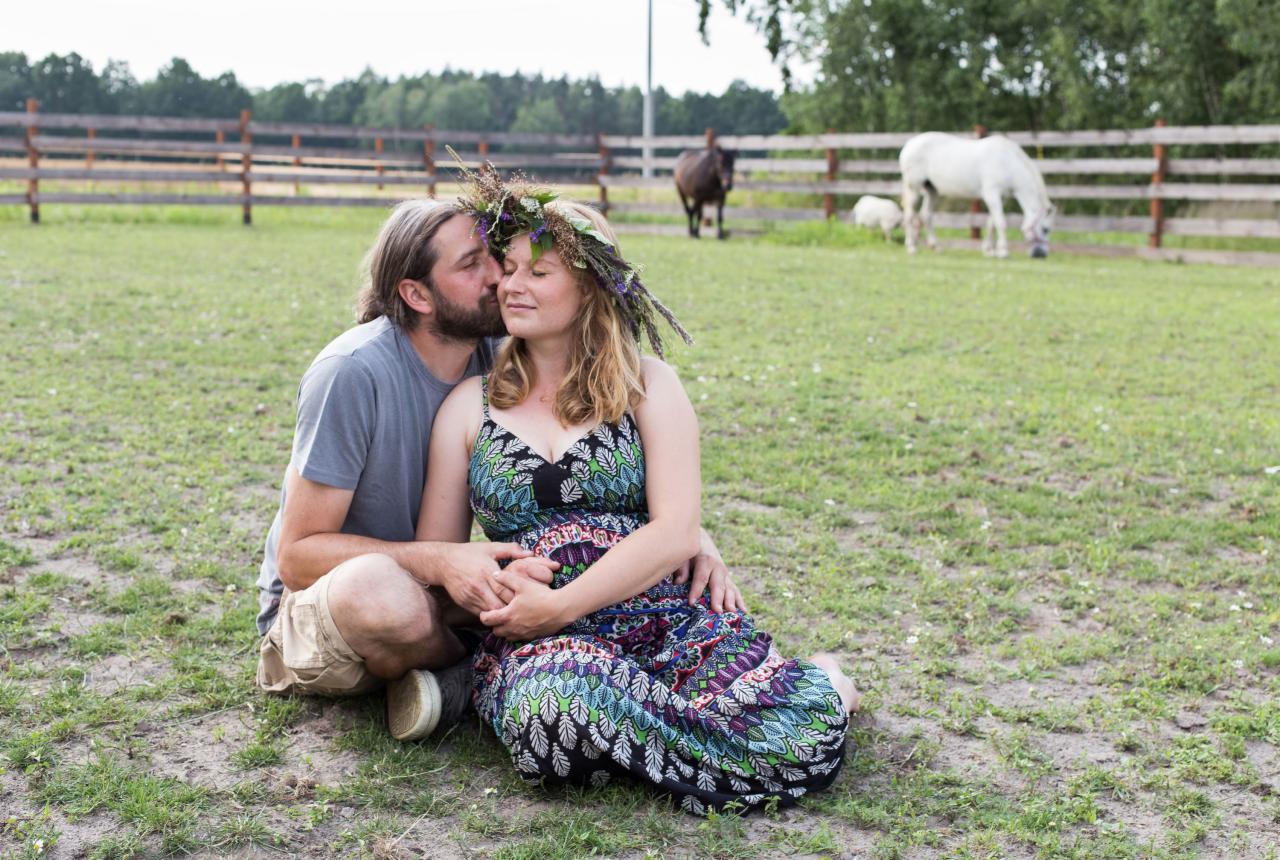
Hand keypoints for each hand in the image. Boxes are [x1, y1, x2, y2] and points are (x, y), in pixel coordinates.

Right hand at [436, 542, 552, 617]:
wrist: (443, 562)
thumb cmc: (469, 553)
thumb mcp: (490, 548)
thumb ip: (511, 550)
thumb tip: (530, 553)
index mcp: (487, 572)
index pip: (505, 589)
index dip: (516, 596)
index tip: (526, 597)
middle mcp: (478, 586)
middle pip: (498, 604)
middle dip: (510, 608)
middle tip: (522, 609)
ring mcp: (470, 596)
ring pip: (490, 612)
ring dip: (501, 614)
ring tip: (512, 613)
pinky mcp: (464, 603)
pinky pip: (480, 614)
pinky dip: (490, 614)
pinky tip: (498, 613)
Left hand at [479, 570, 566, 639]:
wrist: (560, 609)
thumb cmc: (541, 596)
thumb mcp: (523, 584)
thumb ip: (507, 579)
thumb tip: (494, 575)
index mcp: (507, 615)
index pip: (487, 620)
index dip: (483, 615)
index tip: (486, 611)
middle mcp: (513, 628)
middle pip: (495, 631)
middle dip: (494, 624)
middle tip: (498, 615)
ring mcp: (523, 634)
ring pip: (506, 637)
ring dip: (505, 630)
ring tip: (509, 620)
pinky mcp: (532, 637)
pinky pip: (519, 638)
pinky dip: (516, 633)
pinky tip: (522, 623)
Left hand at [672, 548, 745, 613]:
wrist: (702, 540)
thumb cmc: (690, 551)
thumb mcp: (685, 555)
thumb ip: (682, 568)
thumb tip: (679, 582)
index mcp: (706, 560)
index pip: (701, 578)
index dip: (696, 591)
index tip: (692, 603)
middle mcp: (718, 568)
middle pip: (718, 585)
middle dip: (718, 598)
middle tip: (717, 611)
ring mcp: (725, 575)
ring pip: (730, 588)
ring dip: (731, 601)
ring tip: (732, 613)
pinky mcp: (728, 580)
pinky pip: (735, 591)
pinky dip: (740, 601)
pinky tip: (744, 612)